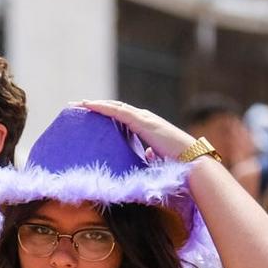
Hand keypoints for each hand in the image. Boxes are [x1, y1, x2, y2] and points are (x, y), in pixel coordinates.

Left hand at [78, 99, 196, 161]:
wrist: (192, 162)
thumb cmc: (177, 164)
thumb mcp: (157, 159)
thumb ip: (150, 155)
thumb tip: (146, 156)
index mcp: (147, 126)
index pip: (122, 116)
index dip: (106, 113)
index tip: (88, 113)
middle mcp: (145, 118)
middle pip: (116, 109)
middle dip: (96, 106)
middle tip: (76, 106)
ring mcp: (144, 118)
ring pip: (115, 107)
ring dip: (95, 104)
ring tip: (77, 104)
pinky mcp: (142, 122)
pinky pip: (118, 113)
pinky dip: (102, 108)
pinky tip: (88, 105)